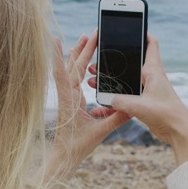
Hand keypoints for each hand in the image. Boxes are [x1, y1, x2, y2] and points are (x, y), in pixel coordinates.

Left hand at [43, 33, 131, 182]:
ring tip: (87, 37)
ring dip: (79, 53)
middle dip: (83, 48)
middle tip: (92, 32)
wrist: (65, 157)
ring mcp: (67, 96)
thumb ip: (116, 119)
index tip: (55, 38)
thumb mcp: (100, 132)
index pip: (65, 73)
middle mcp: (66, 95)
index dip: (59, 55)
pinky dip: (76, 65)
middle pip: (73, 66)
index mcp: (69, 100)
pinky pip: (72, 78)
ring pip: (72, 69)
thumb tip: (132, 108)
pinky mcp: (70, 100)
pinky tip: (80, 59)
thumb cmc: (77, 146)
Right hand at [87, 34, 187, 164]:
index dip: (142, 32)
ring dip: (110, 81)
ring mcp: (147, 90)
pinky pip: (126, 97)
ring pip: (125, 81)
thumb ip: (120, 101)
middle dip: (113, 62)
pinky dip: (114, 100)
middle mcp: (151, 78)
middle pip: (130, 63)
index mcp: (153, 71)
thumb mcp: (140, 107)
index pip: (150, 44)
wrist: (179, 133)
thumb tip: (106, 98)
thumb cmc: (166, 115)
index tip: (130, 26)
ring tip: (92, 81)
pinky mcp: (145, 103)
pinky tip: (101, 107)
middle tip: (96, 62)